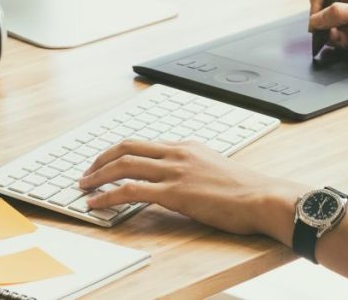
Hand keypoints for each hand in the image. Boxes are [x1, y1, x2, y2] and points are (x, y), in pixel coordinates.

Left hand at [79, 140, 305, 238]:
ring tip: (83, 186)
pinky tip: (96, 203)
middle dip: (101, 159)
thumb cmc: (246, 191)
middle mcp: (178, 153)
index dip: (120, 153)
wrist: (263, 197)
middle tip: (87, 172)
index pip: (145, 144)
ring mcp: (175, 171)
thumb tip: (179, 182)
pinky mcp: (174, 192)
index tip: (106, 163)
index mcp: (188, 147)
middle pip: (127, 147)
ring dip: (98, 175)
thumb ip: (194, 170)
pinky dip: (108, 195)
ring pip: (124, 165)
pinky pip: (131, 190)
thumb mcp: (216, 170)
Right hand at [309, 0, 347, 52]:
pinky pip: (346, 35)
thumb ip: (340, 14)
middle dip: (326, 24)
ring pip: (334, 24)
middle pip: (325, 7)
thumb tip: (316, 19)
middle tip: (336, 35)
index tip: (319, 19)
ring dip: (336, 36)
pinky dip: (346, 42)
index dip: (315, 1)